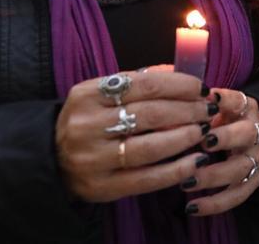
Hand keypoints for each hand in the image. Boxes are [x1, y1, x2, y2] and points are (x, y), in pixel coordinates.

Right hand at [56, 69, 215, 202]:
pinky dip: (176, 169)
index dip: (178, 85)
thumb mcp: (101, 93)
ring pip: (151, 147)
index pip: (144, 84)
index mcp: (88, 95)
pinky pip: (147, 179)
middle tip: (208, 110)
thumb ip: (138, 81)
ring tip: (204, 130)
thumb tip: (180, 71)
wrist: (50, 158)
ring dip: (185, 137)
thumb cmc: (88, 120)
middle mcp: (87, 126)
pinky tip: (196, 160)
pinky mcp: (102, 187)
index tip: (201, 87)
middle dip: (187, 110)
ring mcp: (93, 159)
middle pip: (150, 115)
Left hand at [183, 86, 258, 216]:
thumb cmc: (230, 119)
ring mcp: (256, 160)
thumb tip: (167, 109)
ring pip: (239, 169)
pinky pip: (236, 196)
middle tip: (202, 143)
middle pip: (246, 134)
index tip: (209, 101)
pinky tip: (192, 207)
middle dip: (225, 138)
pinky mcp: (252, 183)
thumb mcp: (220, 106)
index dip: (225, 100)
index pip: (237, 101)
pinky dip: (215, 204)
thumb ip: (198, 107)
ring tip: (186, 182)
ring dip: (213, 176)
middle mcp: (256, 133)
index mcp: (246, 109)